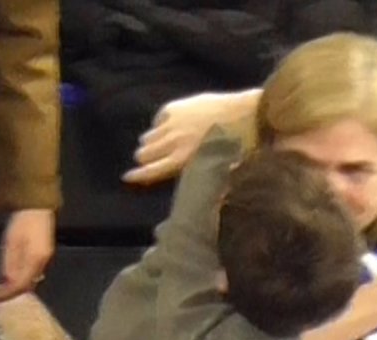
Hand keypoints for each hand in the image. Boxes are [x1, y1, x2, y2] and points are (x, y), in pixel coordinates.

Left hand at [0, 209, 54, 301]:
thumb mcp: (11, 242)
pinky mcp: (45, 257)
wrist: (37, 209)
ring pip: (32, 280)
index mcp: (35, 260)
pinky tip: (12, 277)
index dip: (7, 294)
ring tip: (1, 287)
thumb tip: (7, 282)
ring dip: (17, 286)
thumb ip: (10, 263)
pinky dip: (23, 278)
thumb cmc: (22, 223)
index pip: (21, 285)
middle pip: (28, 285)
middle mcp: (43, 263)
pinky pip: (34, 273)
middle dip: (12, 292)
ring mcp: (46, 260)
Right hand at [122, 92, 249, 185]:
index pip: (151, 171)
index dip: (137, 176)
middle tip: (153, 161)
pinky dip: (161, 126)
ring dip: (152, 143)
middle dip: (146, 159)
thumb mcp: (223, 169)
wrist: (249, 114)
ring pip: (148, 137)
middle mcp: (173, 142)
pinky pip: (158, 120)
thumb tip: (204, 195)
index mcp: (184, 160)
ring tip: (162, 145)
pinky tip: (172, 128)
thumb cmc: (242, 146)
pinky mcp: (175, 107)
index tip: (127, 177)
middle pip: (144, 154)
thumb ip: (205, 177)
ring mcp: (172, 123)